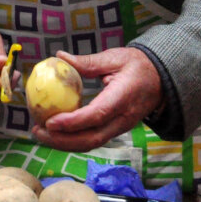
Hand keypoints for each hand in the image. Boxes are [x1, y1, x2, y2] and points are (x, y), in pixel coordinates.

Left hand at [32, 48, 162, 151]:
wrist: (162, 80)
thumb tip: (60, 57)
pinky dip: (73, 140)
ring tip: (41, 134)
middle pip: (91, 139)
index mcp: (123, 98)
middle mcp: (123, 118)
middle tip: (38, 130)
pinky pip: (94, 139)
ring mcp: (120, 127)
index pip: (96, 115)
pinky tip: (56, 133)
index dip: (72, 122)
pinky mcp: (116, 130)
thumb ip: (88, 61)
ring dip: (65, 143)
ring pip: (92, 144)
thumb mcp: (115, 58)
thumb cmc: (138, 66)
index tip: (50, 122)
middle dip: (62, 140)